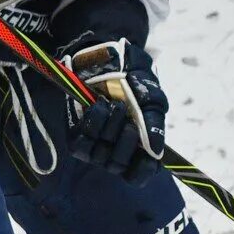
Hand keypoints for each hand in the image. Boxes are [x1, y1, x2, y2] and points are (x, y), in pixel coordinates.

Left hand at [63, 36, 167, 181]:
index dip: (142, 170)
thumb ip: (155, 123)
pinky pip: (81, 144)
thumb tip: (156, 150)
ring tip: (115, 106)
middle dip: (126, 141)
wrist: (105, 58)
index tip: (146, 156)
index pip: (139, 175)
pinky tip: (99, 106)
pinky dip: (93, 124)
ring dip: (110, 129)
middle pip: (119, 166)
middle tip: (129, 117)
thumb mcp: (152, 97)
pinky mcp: (76, 136)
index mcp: (138, 147)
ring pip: (100, 156)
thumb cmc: (133, 79)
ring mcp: (94, 145)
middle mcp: (116, 151)